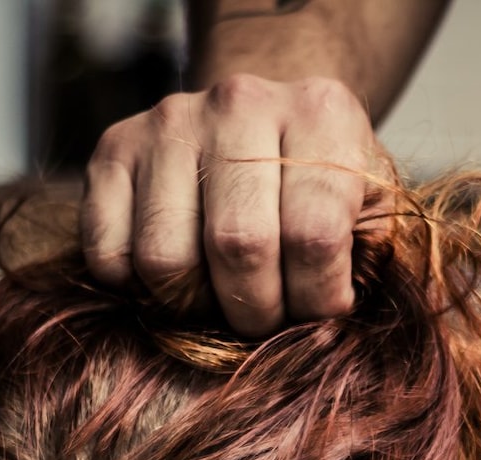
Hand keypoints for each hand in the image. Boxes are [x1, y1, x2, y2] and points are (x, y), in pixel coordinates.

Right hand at [81, 74, 382, 335]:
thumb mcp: (371, 209)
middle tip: (265, 316)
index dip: (315, 299)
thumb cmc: (321, 184)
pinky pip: (109, 253)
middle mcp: (241, 102)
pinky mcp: (113, 147)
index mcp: (321, 115)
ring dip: (193, 306)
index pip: (312, 235)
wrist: (265, 121)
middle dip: (254, 311)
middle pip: (237, 246)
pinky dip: (136, 289)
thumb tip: (328, 335)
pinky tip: (174, 276)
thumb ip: (365, 260)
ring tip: (219, 296)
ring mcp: (169, 121)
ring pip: (165, 258)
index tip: (319, 309)